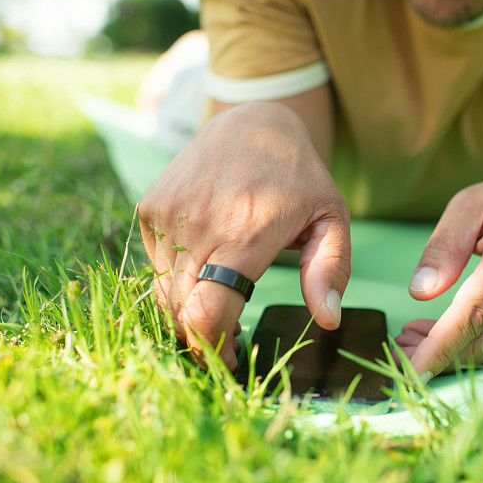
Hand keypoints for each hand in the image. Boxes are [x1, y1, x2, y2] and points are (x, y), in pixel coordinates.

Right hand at [138, 102, 350, 369]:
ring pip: (165, 291)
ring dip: (187, 310)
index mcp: (247, 232)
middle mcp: (199, 223)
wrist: (252, 121)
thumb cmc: (299, 179)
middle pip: (182, 310)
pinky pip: (156, 264)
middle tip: (224, 344)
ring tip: (219, 305)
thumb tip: (328, 319)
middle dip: (200, 337)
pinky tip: (204, 270)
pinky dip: (176, 279)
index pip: (209, 311)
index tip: (228, 360)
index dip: (213, 347)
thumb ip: (330, 270)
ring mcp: (169, 213)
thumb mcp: (332, 219)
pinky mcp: (150, 207)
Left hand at [395, 178, 482, 376]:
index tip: (410, 368)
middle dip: (438, 356)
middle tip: (399, 347)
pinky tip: (446, 331)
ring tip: (414, 336)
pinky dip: (473, 346)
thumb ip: (444, 247)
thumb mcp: (469, 206)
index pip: (474, 312)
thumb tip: (419, 291)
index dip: (440, 346)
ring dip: (452, 354)